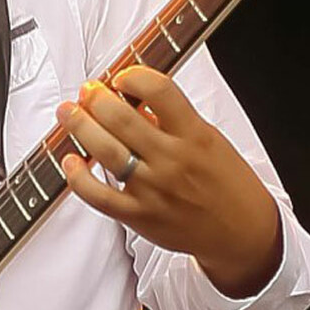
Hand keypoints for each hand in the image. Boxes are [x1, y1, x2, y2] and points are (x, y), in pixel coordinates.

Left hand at [55, 66, 281, 295]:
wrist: (241, 233)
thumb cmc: (226, 184)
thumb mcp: (209, 141)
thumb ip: (171, 122)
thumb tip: (132, 101)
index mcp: (195, 135)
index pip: (160, 91)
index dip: (133, 76)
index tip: (122, 76)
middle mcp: (172, 160)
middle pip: (121, 119)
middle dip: (95, 98)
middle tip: (87, 91)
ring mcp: (153, 189)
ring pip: (105, 150)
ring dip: (79, 126)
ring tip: (68, 113)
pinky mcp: (138, 216)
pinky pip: (97, 195)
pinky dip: (77, 176)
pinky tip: (70, 160)